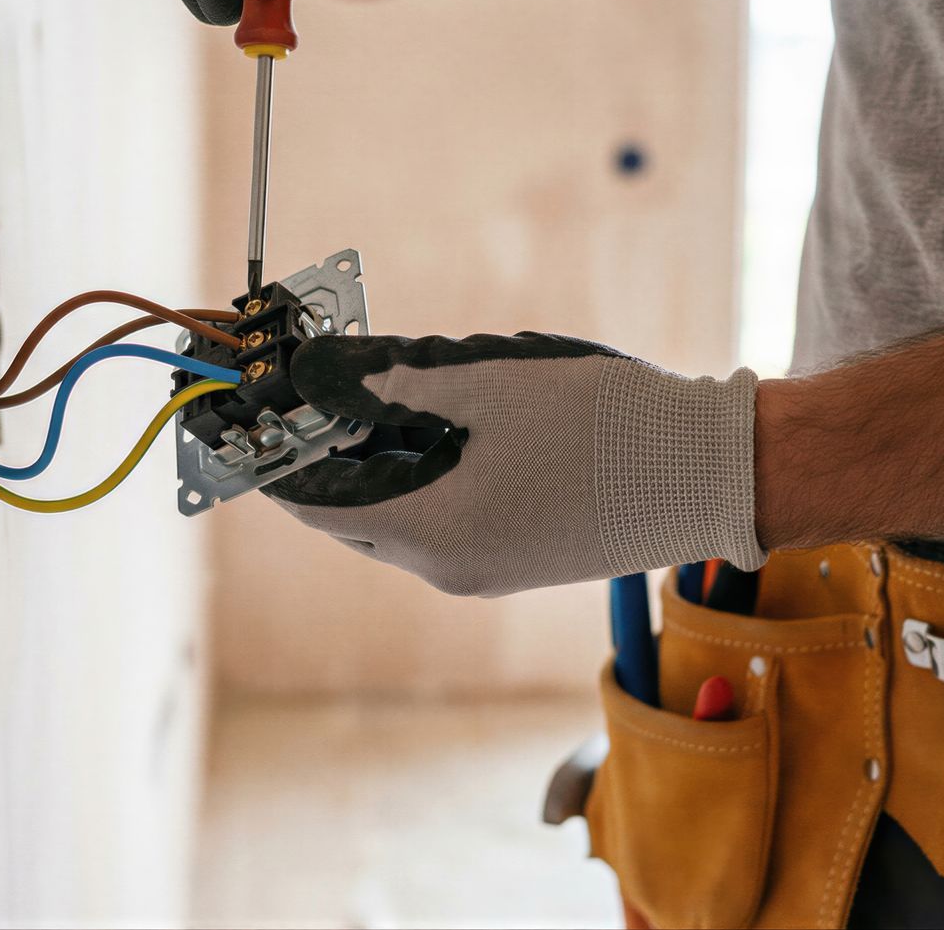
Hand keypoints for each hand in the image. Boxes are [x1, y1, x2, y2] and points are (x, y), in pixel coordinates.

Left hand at [265, 333, 765, 596]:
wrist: (711, 472)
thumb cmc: (604, 422)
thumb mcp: (486, 383)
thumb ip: (392, 381)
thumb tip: (320, 374)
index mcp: (432, 530)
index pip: (312, 501)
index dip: (267, 456)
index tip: (232, 419)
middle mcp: (449, 566)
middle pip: (348, 511)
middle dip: (317, 452)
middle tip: (296, 390)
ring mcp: (485, 570)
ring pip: (394, 512)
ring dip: (371, 458)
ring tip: (369, 392)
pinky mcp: (517, 559)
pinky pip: (438, 518)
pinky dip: (415, 474)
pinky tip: (431, 421)